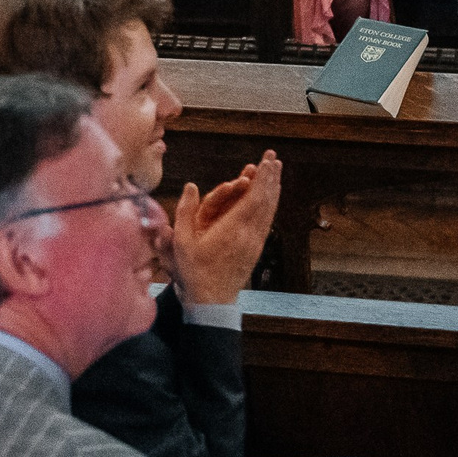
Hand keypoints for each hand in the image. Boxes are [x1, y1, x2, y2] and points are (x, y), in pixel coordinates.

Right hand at [172, 154, 281, 304]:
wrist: (212, 300)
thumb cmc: (195, 271)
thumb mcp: (182, 243)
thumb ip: (185, 212)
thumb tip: (191, 186)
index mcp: (232, 229)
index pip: (254, 198)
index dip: (261, 178)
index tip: (265, 161)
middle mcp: (249, 233)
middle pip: (266, 200)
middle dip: (270, 176)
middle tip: (273, 156)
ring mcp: (256, 241)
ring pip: (269, 209)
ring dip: (273, 188)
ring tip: (276, 170)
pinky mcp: (257, 248)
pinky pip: (268, 220)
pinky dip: (271, 203)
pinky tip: (271, 196)